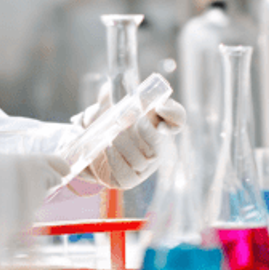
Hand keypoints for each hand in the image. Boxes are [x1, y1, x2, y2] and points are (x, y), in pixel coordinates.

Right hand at [0, 129, 70, 227]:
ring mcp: (21, 209)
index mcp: (28, 164)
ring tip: (10, 190)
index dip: (57, 165)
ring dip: (28, 196)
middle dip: (42, 180)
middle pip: (50, 184)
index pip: (60, 166)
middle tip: (26, 177)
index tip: (54, 166)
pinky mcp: (8, 226)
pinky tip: (3, 205)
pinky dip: (16, 213)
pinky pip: (22, 219)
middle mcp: (30, 188)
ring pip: (36, 202)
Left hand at [70, 90, 186, 189]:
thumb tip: (108, 89)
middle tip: (128, 121)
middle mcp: (156, 148)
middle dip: (145, 133)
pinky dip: (116, 161)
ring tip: (112, 135)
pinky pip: (126, 175)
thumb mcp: (110, 103)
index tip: (160, 107)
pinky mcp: (129, 180)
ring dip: (125, 146)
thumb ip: (112, 93)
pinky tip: (107, 149)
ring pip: (141, 161)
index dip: (173, 114)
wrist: (92, 144)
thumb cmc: (108, 122)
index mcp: (157, 124)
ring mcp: (144, 167)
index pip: (177, 119)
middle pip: (159, 145)